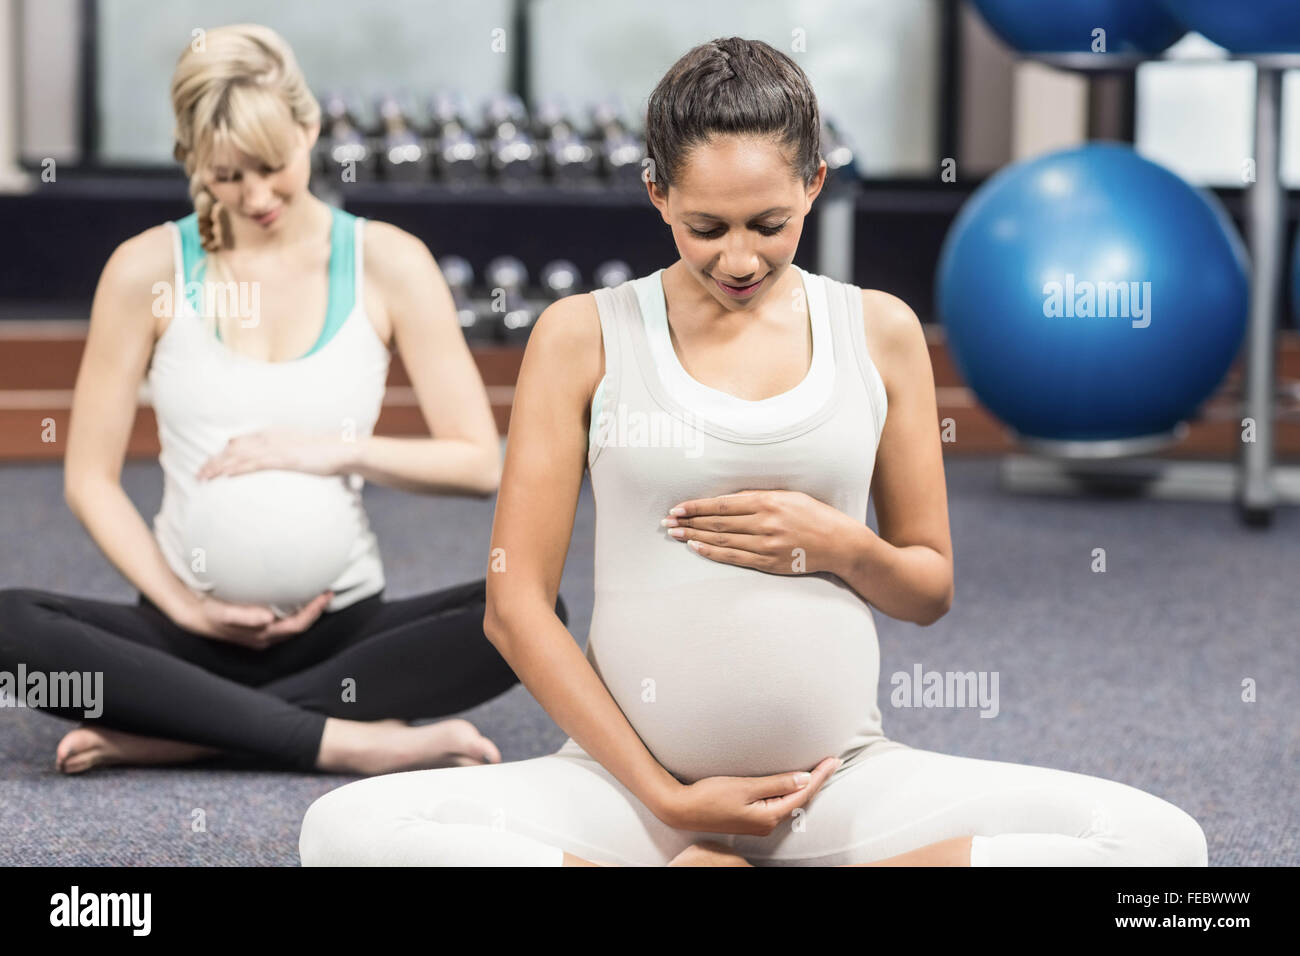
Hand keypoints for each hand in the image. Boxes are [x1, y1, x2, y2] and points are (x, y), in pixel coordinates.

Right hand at [172, 591, 333, 649]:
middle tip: (327, 591)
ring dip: (306, 609)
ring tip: (317, 592)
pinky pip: (284, 619)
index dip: (314, 611)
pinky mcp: (258, 626)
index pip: (297, 625)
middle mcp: (266, 636)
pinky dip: (294, 608)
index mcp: (263, 635)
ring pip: (292, 623)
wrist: (195, 616)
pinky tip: (296, 597)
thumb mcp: (224, 613)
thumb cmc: (210, 614)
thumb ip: (245, 616)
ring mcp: (263, 633)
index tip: (326, 595)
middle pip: (299, 625)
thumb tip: (268, 618)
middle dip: (315, 610)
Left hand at [196, 427, 360, 480]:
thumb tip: (281, 462)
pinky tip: (225, 476)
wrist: (343, 450)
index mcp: (274, 434)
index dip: (223, 452)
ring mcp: (275, 448)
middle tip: (198, 474)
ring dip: (218, 467)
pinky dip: (237, 469)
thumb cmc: (326, 453)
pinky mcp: (282, 459)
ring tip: (203, 478)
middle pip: (233, 448)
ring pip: (239, 456)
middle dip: (213, 461)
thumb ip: (287, 454)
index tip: (211, 463)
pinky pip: (254, 464)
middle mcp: (270, 437)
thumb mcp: (303, 451)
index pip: (240, 442)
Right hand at [656, 756, 840, 834]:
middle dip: (817, 780)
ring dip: (805, 785)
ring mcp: (758, 822)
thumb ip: (776, 784)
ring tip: (819, 769)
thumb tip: (804, 780)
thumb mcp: (745, 787)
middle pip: (800, 799)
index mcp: (769, 816)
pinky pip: (778, 803)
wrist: (683, 809)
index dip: (820, 776)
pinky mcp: (751, 818)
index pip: (803, 793)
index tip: (833, 760)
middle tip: (832, 761)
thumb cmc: (710, 796)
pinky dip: (789, 790)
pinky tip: (793, 782)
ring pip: (790, 801)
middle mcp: (767, 823)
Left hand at [661, 489, 856, 575]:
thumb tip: (725, 500)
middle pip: (718, 523)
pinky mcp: (769, 562)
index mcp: (769, 501)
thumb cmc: (813, 514)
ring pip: (723, 540)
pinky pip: (735, 558)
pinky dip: (713, 553)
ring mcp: (767, 545)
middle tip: (667, 522)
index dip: (696, 506)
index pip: (722, 504)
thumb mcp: (788, 496)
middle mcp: (766, 523)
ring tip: (675, 534)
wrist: (840, 543)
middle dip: (689, 521)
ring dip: (695, 537)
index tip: (677, 507)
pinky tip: (696, 548)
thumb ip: (758, 497)